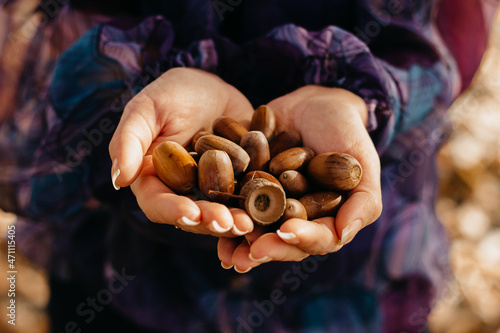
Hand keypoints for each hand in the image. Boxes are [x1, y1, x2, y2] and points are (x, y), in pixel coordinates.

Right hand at [109, 68, 254, 236]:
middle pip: (192, 216)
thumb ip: (130, 139)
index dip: (173, 211)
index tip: (190, 213)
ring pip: (220, 215)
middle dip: (209, 222)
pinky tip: (268, 214)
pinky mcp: (237, 188)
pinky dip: (254, 211)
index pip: (157, 203)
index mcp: (153, 178)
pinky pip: (245, 204)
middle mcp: (181, 192)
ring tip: (249, 224)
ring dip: (233, 223)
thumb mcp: (149, 107)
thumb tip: (118, 180)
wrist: (216, 89)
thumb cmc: (176, 92)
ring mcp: (211, 193)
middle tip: (228, 223)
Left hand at [218, 86, 381, 271]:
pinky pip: (235, 204)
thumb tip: (343, 234)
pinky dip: (224, 213)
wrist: (314, 103)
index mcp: (326, 218)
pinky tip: (210, 219)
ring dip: (241, 243)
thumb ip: (364, 200)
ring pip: (256, 230)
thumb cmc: (345, 132)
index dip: (303, 239)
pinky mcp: (248, 187)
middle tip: (251, 253)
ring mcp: (270, 204)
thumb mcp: (362, 161)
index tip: (287, 231)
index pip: (318, 238)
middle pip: (283, 241)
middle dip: (268, 249)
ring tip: (227, 253)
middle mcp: (296, 217)